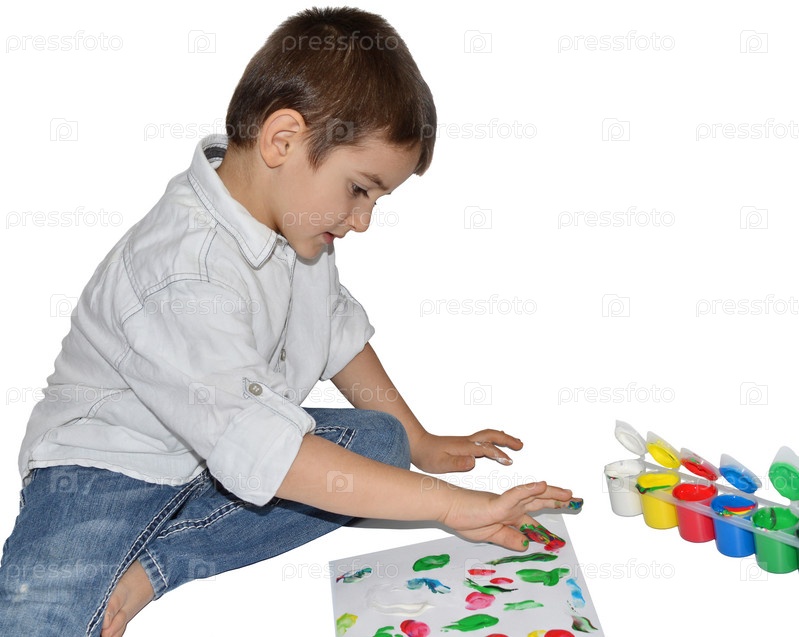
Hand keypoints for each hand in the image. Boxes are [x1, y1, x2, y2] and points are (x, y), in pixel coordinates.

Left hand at [411, 429, 522, 473]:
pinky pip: (485, 439)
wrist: (419, 445)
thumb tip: (473, 461)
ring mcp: (467, 441)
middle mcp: (468, 441)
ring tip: (517, 444)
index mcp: (464, 447)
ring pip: (489, 435)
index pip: (485, 448)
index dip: (498, 454)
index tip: (509, 460)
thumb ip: (457, 463)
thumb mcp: (440, 464)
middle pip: (491, 436)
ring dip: (504, 438)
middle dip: (507, 439)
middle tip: (520, 445)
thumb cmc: (428, 456)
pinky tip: (499, 444)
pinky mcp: (465, 444)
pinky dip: (496, 439)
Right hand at [440, 481, 573, 550]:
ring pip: (532, 495)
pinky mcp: (497, 502)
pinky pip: (516, 495)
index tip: (558, 536)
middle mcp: (510, 506)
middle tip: (574, 500)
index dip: (546, 528)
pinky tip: (541, 485)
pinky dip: (529, 490)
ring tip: (567, 493)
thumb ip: (509, 538)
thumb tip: (527, 545)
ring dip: (551, 493)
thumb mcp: (491, 535)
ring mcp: (505, 502)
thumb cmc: (464, 517)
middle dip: (557, 501)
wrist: (448, 508)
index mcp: (508, 515)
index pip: (532, 519)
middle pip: (538, 502)